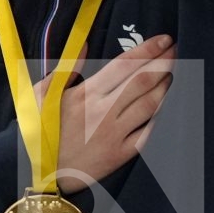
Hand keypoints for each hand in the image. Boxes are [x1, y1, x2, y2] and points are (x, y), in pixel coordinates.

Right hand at [32, 33, 175, 194]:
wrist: (36, 173)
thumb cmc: (37, 130)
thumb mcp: (42, 94)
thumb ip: (67, 67)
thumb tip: (86, 43)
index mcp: (86, 93)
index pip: (124, 65)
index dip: (147, 50)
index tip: (164, 39)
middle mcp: (104, 112)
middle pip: (142, 81)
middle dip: (163, 63)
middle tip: (176, 50)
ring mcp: (114, 134)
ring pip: (149, 105)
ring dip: (164, 86)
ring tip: (172, 73)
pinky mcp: (120, 155)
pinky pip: (147, 133)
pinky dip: (159, 116)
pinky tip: (165, 105)